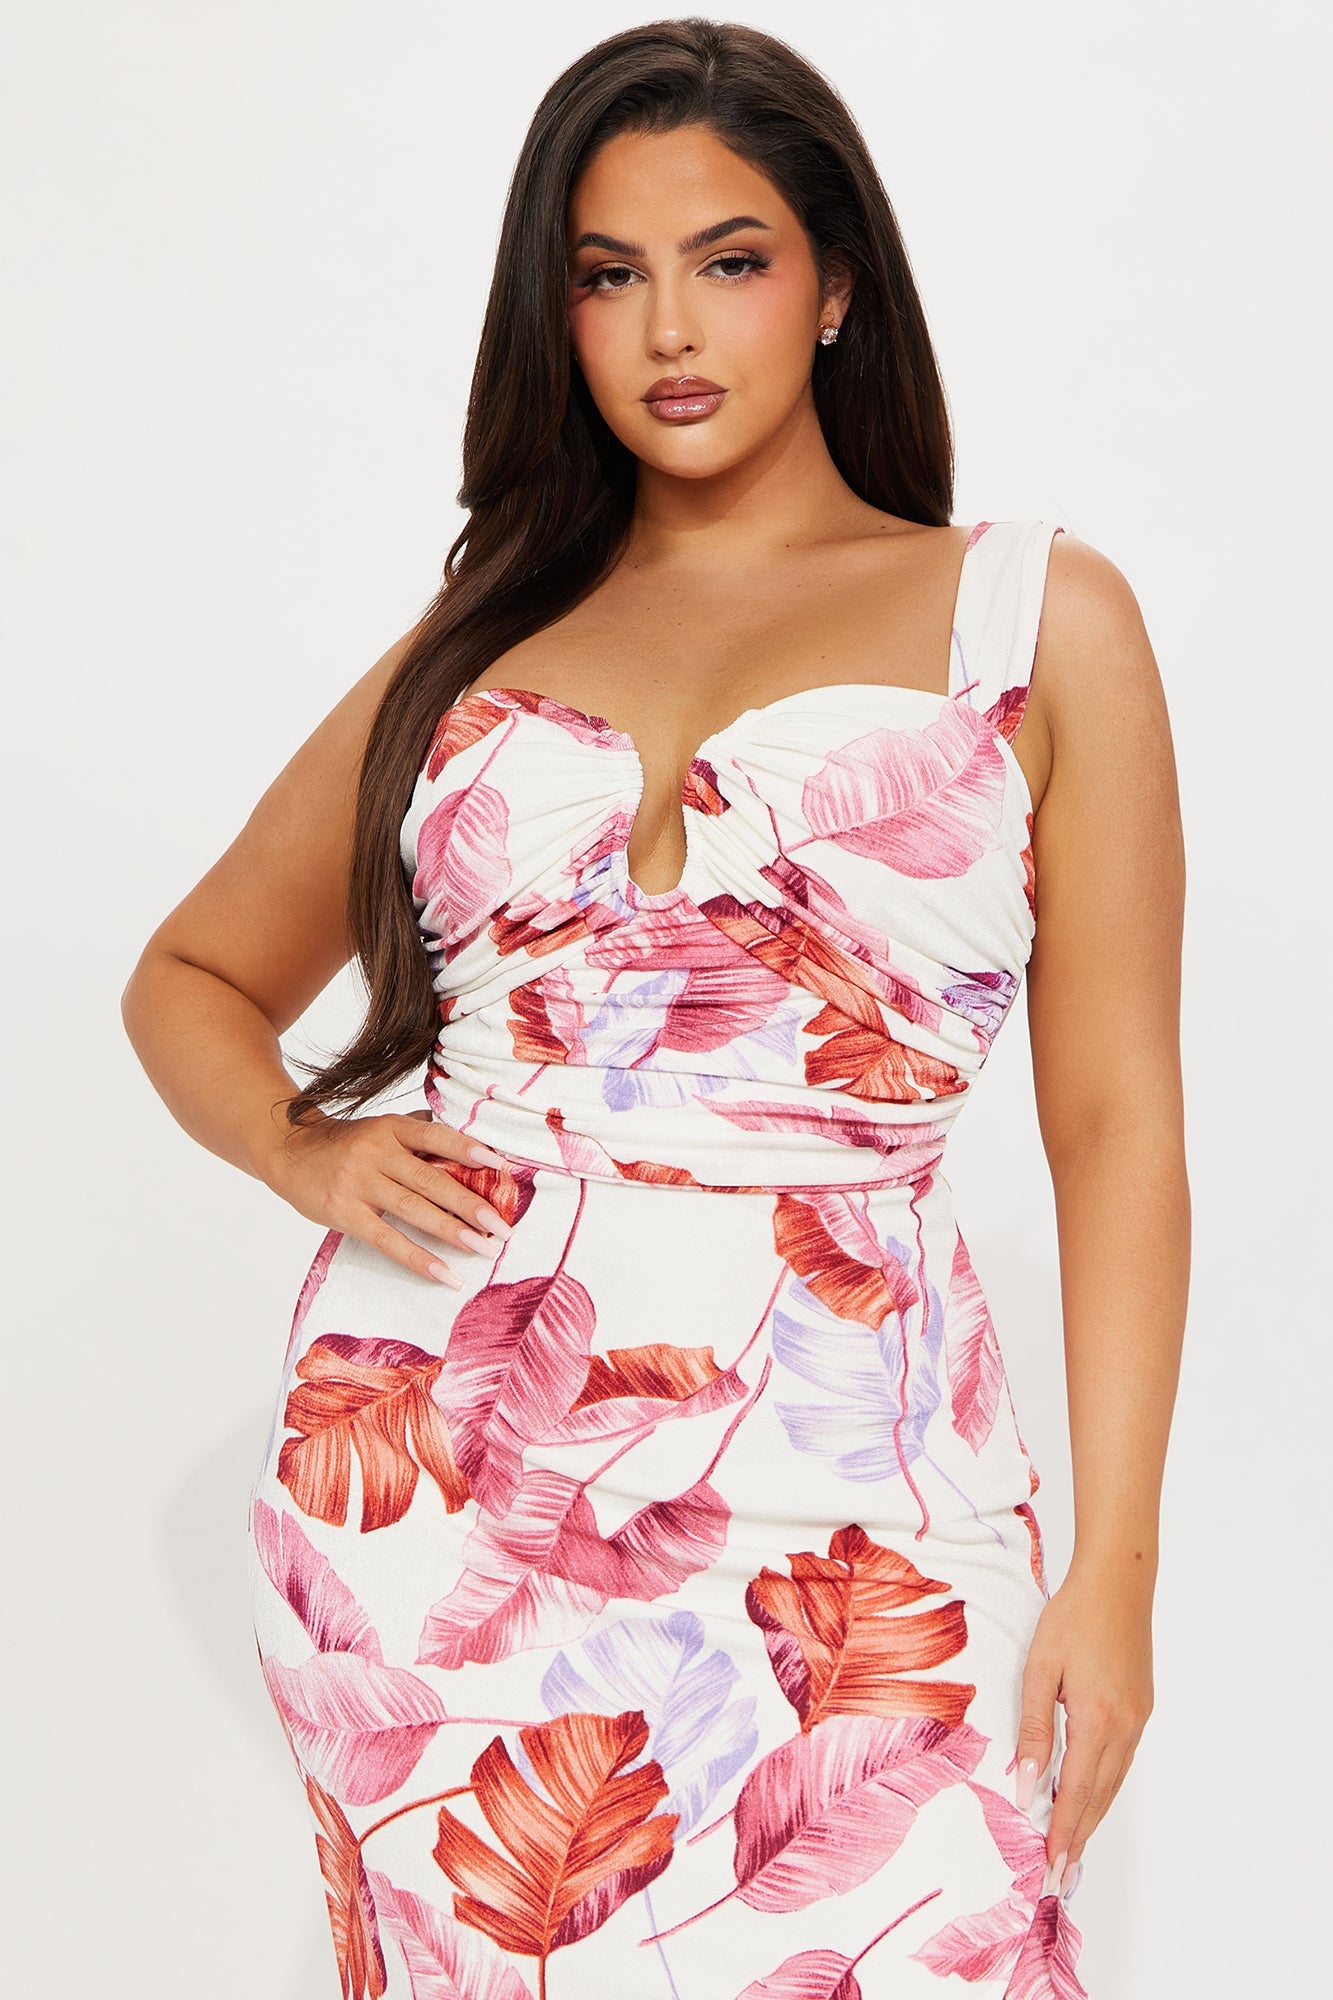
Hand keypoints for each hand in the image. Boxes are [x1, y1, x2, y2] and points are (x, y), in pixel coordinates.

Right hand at [267, 1107, 512, 1287]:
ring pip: (413, 1209)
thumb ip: (419, 1134)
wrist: (289, 1153)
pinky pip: (386, 1239)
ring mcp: (358, 1182)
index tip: (501, 1166)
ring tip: (483, 1249)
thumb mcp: (381, 1129)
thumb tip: (472, 1144)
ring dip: (452, 1231)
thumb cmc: (347, 1144)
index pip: (435, 1136)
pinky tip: (444, 1273)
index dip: (468, 1150)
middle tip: (503, 1226)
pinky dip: (417, 1258)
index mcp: (390, 1128)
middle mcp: (376, 1152)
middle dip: (470, 1204)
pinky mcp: (344, 1212)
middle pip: (430, 1179)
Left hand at [1014, 1560, 1154, 1887]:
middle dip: (1078, 1837)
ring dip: (1092, 1816)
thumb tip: (1028, 1784)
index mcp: (1096, 1720)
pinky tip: (1090, 1796)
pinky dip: (1104, 1787)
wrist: (1118, 1582)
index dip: (1063, 1833)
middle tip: (1061, 1875)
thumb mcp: (1041, 1670)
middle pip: (1099, 1796)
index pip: (1076, 1792)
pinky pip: (1121, 1761)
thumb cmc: (1072, 1618)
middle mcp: (1124, 1728)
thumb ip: (1034, 1730)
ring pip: (1113, 1782)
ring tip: (1073, 1848)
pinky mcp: (1141, 1709)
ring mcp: (1137, 1719)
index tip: (1052, 1868)